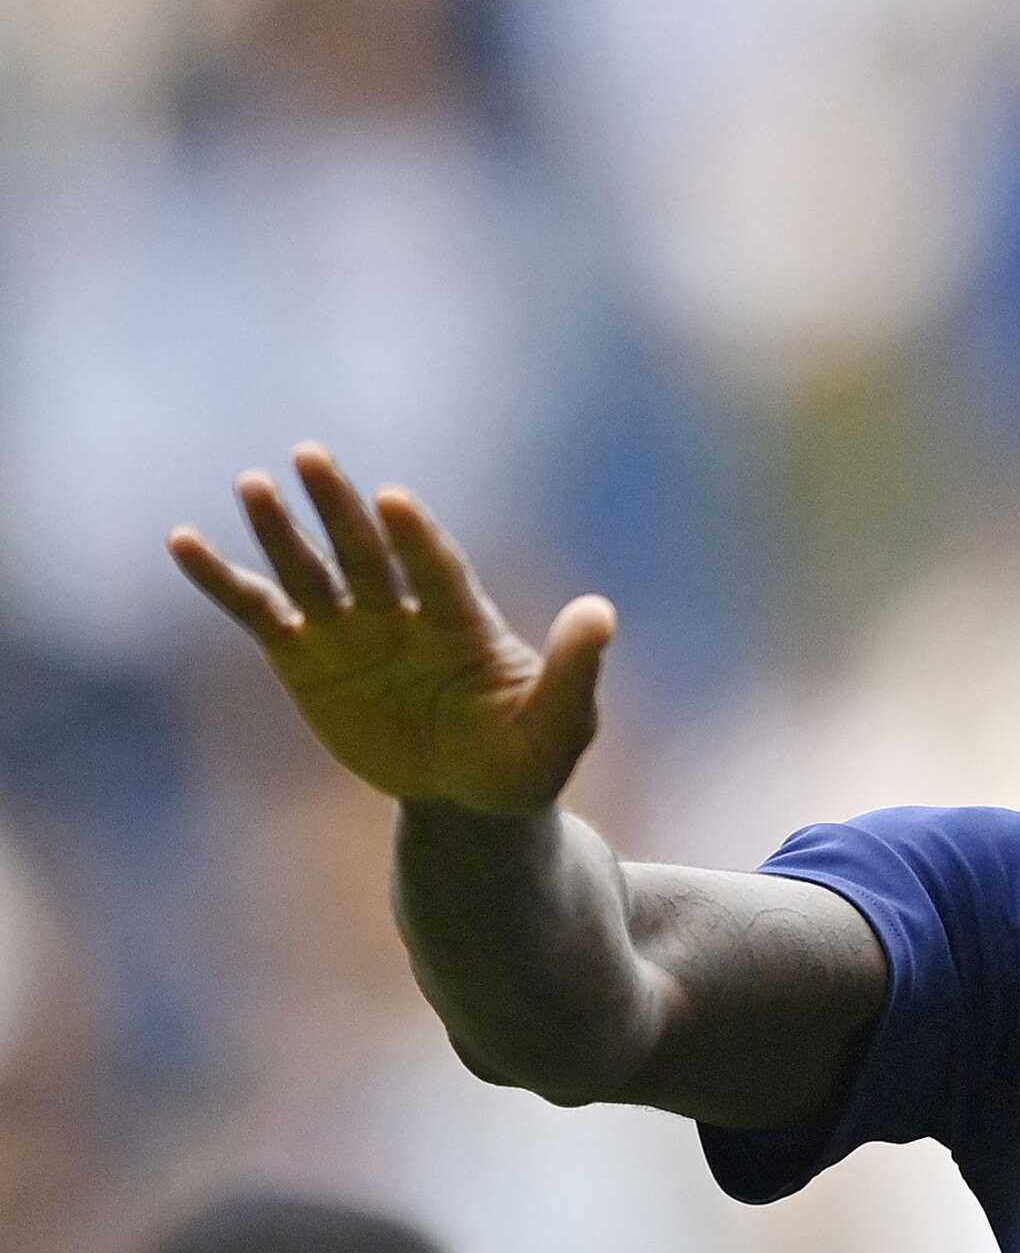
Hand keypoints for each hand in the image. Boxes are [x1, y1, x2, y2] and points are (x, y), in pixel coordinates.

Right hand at [169, 445, 614, 814]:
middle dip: (341, 510)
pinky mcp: (307, 658)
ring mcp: (351, 631)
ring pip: (311, 572)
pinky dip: (222, 581)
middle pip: (368, 555)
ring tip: (254, 485)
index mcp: (465, 623)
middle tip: (311, 457)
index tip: (395, 502)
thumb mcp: (558, 726)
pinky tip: (184, 542)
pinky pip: (260, 612)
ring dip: (281, 532)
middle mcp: (403, 613)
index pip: (438, 572)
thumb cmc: (524, 757)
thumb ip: (575, 671)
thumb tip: (603, 612)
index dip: (418, 540)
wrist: (474, 794)